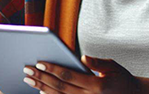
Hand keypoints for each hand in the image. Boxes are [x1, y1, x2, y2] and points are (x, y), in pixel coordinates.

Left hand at [23, 55, 141, 93]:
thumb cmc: (121, 79)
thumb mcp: (113, 67)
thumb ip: (98, 63)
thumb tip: (83, 57)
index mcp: (97, 85)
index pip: (69, 76)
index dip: (53, 69)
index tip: (39, 62)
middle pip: (60, 88)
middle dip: (42, 78)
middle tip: (27, 70)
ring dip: (42, 89)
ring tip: (29, 80)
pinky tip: (41, 92)